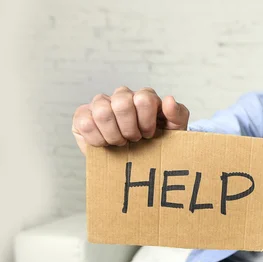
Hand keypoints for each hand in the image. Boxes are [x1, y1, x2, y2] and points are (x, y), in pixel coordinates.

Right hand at [72, 86, 189, 154]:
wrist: (139, 163)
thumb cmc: (158, 145)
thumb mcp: (175, 132)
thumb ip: (178, 115)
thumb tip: (168, 100)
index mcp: (144, 97)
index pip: (144, 99)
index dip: (146, 122)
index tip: (149, 135)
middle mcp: (122, 96)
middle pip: (122, 103)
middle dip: (130, 129)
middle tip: (134, 140)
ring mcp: (101, 104)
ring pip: (102, 112)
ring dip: (114, 135)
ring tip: (120, 143)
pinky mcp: (83, 115)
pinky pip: (85, 123)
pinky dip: (97, 139)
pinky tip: (105, 144)